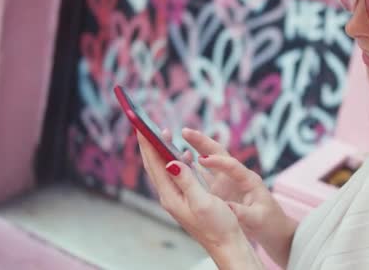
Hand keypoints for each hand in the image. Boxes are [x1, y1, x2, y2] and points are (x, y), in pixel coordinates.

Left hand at [136, 131, 241, 249]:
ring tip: (163, 133)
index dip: (147, 143)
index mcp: (171, 196)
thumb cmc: (217, 225)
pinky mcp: (186, 198)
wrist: (227, 244)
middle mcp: (170, 196)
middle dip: (150, 143)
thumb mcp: (202, 201)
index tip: (141, 125)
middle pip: (154, 165)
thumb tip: (170, 162)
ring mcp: (177, 197)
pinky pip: (177, 175)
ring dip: (162, 150)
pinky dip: (177, 160)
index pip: (154, 164)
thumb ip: (186, 181)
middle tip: (146, 123)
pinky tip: (184, 154)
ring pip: (165, 169)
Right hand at [178, 128, 297, 267]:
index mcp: (249, 180)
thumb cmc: (269, 223)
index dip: (217, 161)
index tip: (201, 159)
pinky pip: (205, 174)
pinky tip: (180, 160)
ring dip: (195, 149)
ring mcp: (228, 182)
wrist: (273, 229)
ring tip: (178, 139)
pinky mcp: (221, 189)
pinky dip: (193, 166)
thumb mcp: (257, 219)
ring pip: (209, 161)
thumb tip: (228, 209)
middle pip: (218, 153)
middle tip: (185, 131)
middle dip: (202, 142)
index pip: (232, 165)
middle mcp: (237, 176)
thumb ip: (243, 212)